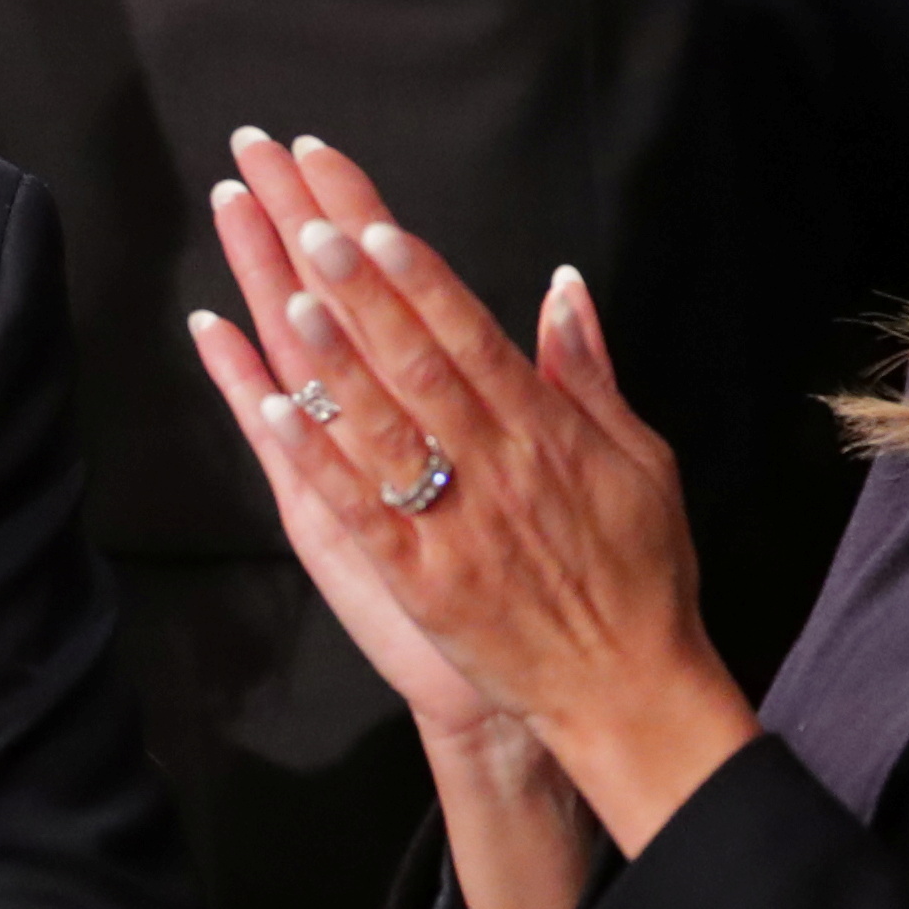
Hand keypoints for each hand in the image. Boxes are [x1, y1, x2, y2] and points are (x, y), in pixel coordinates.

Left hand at [192, 130, 757, 856]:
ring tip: (287, 290)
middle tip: (309, 221)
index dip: (418, 273)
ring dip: (334, 356)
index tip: (372, 217)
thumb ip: (589, 372)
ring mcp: (455, 523)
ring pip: (385, 426)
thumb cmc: (639, 573)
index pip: (470, 331)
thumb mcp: (638, 461)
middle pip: (417, 359)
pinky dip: (316, 458)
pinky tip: (269, 409)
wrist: (630, 691)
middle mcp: (496, 465)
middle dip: (363, 288)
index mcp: (544, 430)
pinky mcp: (423, 581)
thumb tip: (561, 285)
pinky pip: (361, 511)